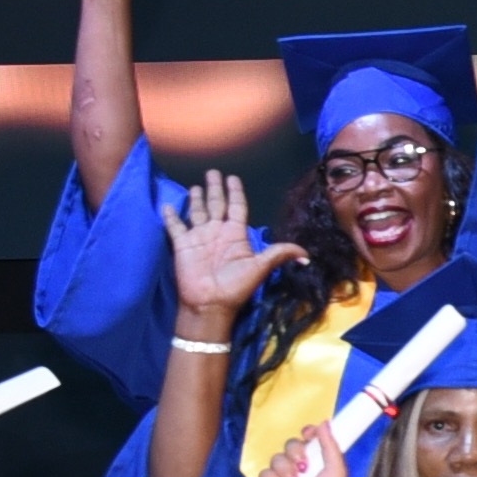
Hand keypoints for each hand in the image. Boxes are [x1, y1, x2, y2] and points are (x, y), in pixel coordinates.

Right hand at [166, 168, 301, 330]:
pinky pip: (175, 227)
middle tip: (213, 172)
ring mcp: (199, 237)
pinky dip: (171, 216)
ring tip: (195, 186)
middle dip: (215, 188)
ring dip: (196, 199)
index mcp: (236, 235)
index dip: (236, 193)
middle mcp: (217, 232)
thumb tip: (307, 255)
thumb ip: (280, 254)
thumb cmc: (236, 286)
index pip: (237, 207)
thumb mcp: (261, 267)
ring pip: (197, 212)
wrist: (211, 304)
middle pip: (217, 204)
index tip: (233, 178)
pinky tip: (168, 206)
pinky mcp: (182, 244)